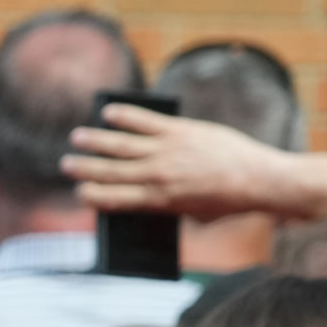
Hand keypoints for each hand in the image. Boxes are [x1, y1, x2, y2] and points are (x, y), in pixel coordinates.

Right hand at [62, 103, 299, 220]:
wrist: (260, 179)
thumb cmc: (229, 202)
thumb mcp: (193, 215)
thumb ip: (167, 207)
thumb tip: (145, 199)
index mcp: (159, 201)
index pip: (113, 198)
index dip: (92, 195)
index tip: (79, 192)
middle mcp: (157, 176)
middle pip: (110, 171)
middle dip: (85, 168)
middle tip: (66, 164)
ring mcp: (168, 151)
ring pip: (121, 145)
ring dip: (96, 141)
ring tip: (78, 137)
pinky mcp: (180, 131)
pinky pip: (145, 122)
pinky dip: (125, 116)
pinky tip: (109, 112)